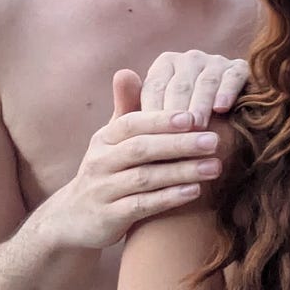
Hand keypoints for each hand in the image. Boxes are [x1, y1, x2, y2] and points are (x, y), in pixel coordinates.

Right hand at [41, 70, 221, 249]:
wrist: (74, 219)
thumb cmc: (108, 169)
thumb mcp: (112, 139)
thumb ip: (125, 108)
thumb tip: (126, 71)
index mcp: (105, 139)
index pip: (132, 123)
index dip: (161, 120)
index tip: (194, 116)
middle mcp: (100, 162)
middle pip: (141, 149)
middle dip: (179, 144)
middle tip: (215, 140)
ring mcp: (102, 191)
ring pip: (144, 178)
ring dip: (181, 171)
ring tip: (215, 167)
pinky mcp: (108, 217)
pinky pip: (141, 206)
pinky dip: (168, 198)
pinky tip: (195, 191)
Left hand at [141, 50, 249, 126]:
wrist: (217, 135)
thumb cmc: (176, 128)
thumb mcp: (152, 117)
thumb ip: (132, 100)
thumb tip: (121, 73)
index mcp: (166, 64)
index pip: (156, 86)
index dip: (153, 111)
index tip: (150, 134)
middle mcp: (191, 58)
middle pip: (181, 85)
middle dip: (178, 111)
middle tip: (175, 134)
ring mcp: (217, 61)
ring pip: (206, 82)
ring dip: (201, 104)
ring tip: (197, 126)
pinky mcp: (240, 68)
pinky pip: (233, 77)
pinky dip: (227, 91)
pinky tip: (222, 108)